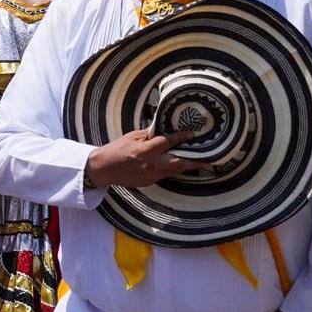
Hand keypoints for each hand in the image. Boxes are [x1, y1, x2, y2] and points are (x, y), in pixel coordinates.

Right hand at [84, 128, 206, 188]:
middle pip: (178, 163)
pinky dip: (171, 169)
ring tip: (198, 163)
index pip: (167, 142)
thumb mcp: (131, 137)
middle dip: (194, 162)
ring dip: (186, 166)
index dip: (180, 137)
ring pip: (174, 171)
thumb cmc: (116, 149)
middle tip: (208, 160)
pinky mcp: (149, 182)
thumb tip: (162, 129)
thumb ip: (148, 135)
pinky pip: (164, 174)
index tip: (192, 134)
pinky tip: (177, 165)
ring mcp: (150, 175)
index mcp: (144, 150)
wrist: (103, 168)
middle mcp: (150, 164)